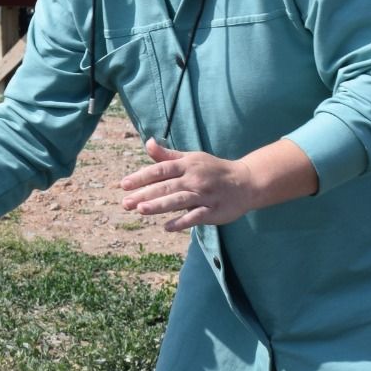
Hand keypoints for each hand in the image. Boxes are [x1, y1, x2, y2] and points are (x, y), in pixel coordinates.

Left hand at [119, 138, 255, 231]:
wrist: (246, 182)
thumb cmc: (213, 169)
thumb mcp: (192, 158)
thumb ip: (168, 156)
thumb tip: (148, 143)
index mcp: (188, 165)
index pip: (161, 169)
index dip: (142, 176)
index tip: (124, 184)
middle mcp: (195, 179)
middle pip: (167, 186)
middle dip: (145, 194)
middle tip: (125, 203)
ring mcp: (205, 195)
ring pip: (179, 200)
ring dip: (160, 205)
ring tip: (141, 210)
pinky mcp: (214, 210)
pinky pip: (196, 216)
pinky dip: (182, 222)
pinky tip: (167, 227)